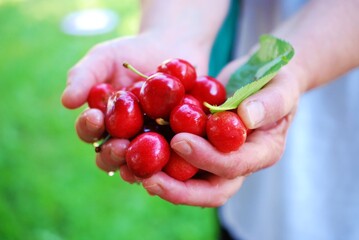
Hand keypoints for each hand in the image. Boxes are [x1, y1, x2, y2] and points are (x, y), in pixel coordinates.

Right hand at [61, 33, 209, 171]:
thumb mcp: (105, 58)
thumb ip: (84, 76)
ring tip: (146, 158)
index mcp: (103, 123)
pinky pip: (176, 157)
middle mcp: (124, 138)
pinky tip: (178, 156)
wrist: (172, 48)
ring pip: (143, 164)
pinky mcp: (178, 144)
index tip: (94, 116)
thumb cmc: (132, 53)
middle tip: (121, 146)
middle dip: (114, 154)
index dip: (89, 128)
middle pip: (113, 157)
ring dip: (142, 165)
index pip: (90, 132)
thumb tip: (67, 101)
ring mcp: (151, 144)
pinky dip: (175, 160)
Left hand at [129, 57, 303, 206]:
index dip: (207, 159)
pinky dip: (158, 161)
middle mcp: (239, 163)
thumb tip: (247, 117)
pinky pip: (179, 162)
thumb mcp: (281, 85)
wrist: (262, 78)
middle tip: (149, 179)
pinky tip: (135, 152)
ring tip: (134, 172)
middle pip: (210, 190)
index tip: (179, 140)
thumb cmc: (276, 79)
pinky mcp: (202, 148)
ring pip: (190, 182)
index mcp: (262, 153)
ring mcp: (218, 158)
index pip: (234, 166)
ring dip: (163, 181)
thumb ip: (270, 102)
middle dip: (179, 190)